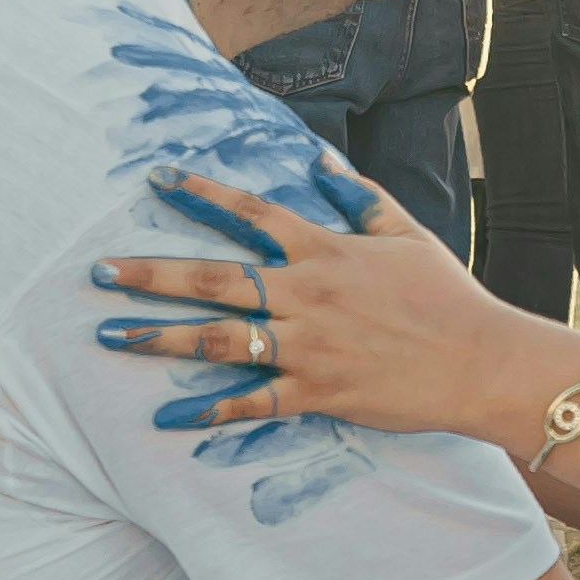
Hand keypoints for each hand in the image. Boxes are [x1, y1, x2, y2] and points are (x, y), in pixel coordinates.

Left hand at [98, 164, 550, 442]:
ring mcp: (308, 346)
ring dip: (159, 337)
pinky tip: (167, 417)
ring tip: (110, 335)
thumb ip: (358, 198)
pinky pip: (253, 403)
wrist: (481, 362)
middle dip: (150, 274)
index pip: (251, 213)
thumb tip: (319, 162)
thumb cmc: (447, 296)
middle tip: (98, 271)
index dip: (202, 193)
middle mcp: (306, 294)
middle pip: (214, 278)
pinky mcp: (318, 392)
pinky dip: (210, 410)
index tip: (157, 178)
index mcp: (325, 251)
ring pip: (217, 339)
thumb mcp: (405, 234)